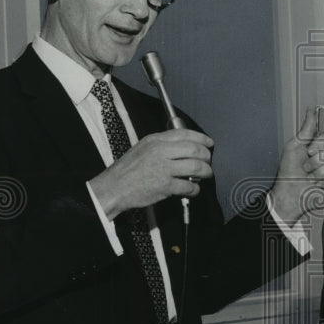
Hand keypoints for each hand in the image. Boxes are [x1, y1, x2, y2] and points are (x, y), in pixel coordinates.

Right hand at [89, 128, 213, 218]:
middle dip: (206, 156)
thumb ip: (162, 145)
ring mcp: (163, 168)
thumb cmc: (127, 171)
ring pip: (196, 167)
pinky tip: (193, 190)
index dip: (201, 138)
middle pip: (194, 149)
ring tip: (205, 175)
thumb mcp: (142, 148)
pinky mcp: (165, 186)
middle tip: (208, 162)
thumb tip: (183, 147)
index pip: (185, 133)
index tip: (209, 143)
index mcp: (155, 140)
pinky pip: (189, 186)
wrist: (114, 187)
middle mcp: (160, 151)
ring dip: (205, 172)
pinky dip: (195, 189)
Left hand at [270, 108, 323, 224]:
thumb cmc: (288, 173)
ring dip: (319, 173)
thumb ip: (306, 129)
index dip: (319, 143)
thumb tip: (312, 111)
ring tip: (310, 178)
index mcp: (317, 148)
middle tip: (306, 167)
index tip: (309, 150)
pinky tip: (317, 186)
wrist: (288, 194)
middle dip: (316, 160)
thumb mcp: (294, 147)